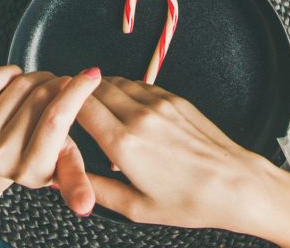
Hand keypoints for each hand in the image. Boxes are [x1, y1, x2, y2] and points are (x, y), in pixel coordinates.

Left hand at [0, 66, 102, 219]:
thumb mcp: (55, 168)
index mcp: (30, 170)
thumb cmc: (26, 158)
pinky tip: (17, 79)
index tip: (92, 74)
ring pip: (19, 85)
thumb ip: (75, 176)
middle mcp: (2, 156)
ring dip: (37, 76)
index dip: (77, 91)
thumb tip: (86, 205)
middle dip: (57, 82)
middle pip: (40, 97)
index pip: (57, 120)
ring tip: (42, 83)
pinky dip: (10, 72)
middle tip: (63, 82)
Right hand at [75, 78, 289, 247]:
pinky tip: (123, 107)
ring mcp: (159, 104)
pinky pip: (139, 85)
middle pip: (93, 89)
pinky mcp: (175, 99)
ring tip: (91, 105)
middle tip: (67, 105)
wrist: (236, 185)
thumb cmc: (190, 201)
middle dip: (76, 95)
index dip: (61, 105)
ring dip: (99, 90)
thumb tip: (64, 180)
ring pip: (115, 82)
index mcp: (124, 144)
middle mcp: (139, 117)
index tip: (53, 110)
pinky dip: (124, 90)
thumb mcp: (136, 208)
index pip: (78, 107)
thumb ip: (95, 189)